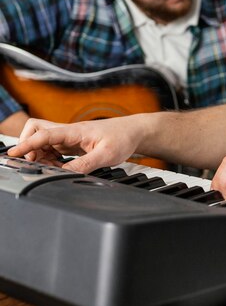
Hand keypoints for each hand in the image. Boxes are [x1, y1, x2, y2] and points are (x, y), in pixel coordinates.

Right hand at [8, 116, 141, 173]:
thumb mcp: (106, 155)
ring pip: (43, 141)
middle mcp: (68, 132)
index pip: (43, 135)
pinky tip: (59, 167)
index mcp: (74, 131)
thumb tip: (64, 174)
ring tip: (51, 168)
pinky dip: (50, 158)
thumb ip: (84, 165)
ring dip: (40, 154)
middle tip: (36, 163)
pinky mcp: (73, 143)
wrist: (133, 131)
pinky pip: (53, 148)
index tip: (13, 154)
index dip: (26, 144)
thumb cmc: (122, 138)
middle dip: (29, 146)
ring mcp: (70, 137)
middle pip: (36, 131)